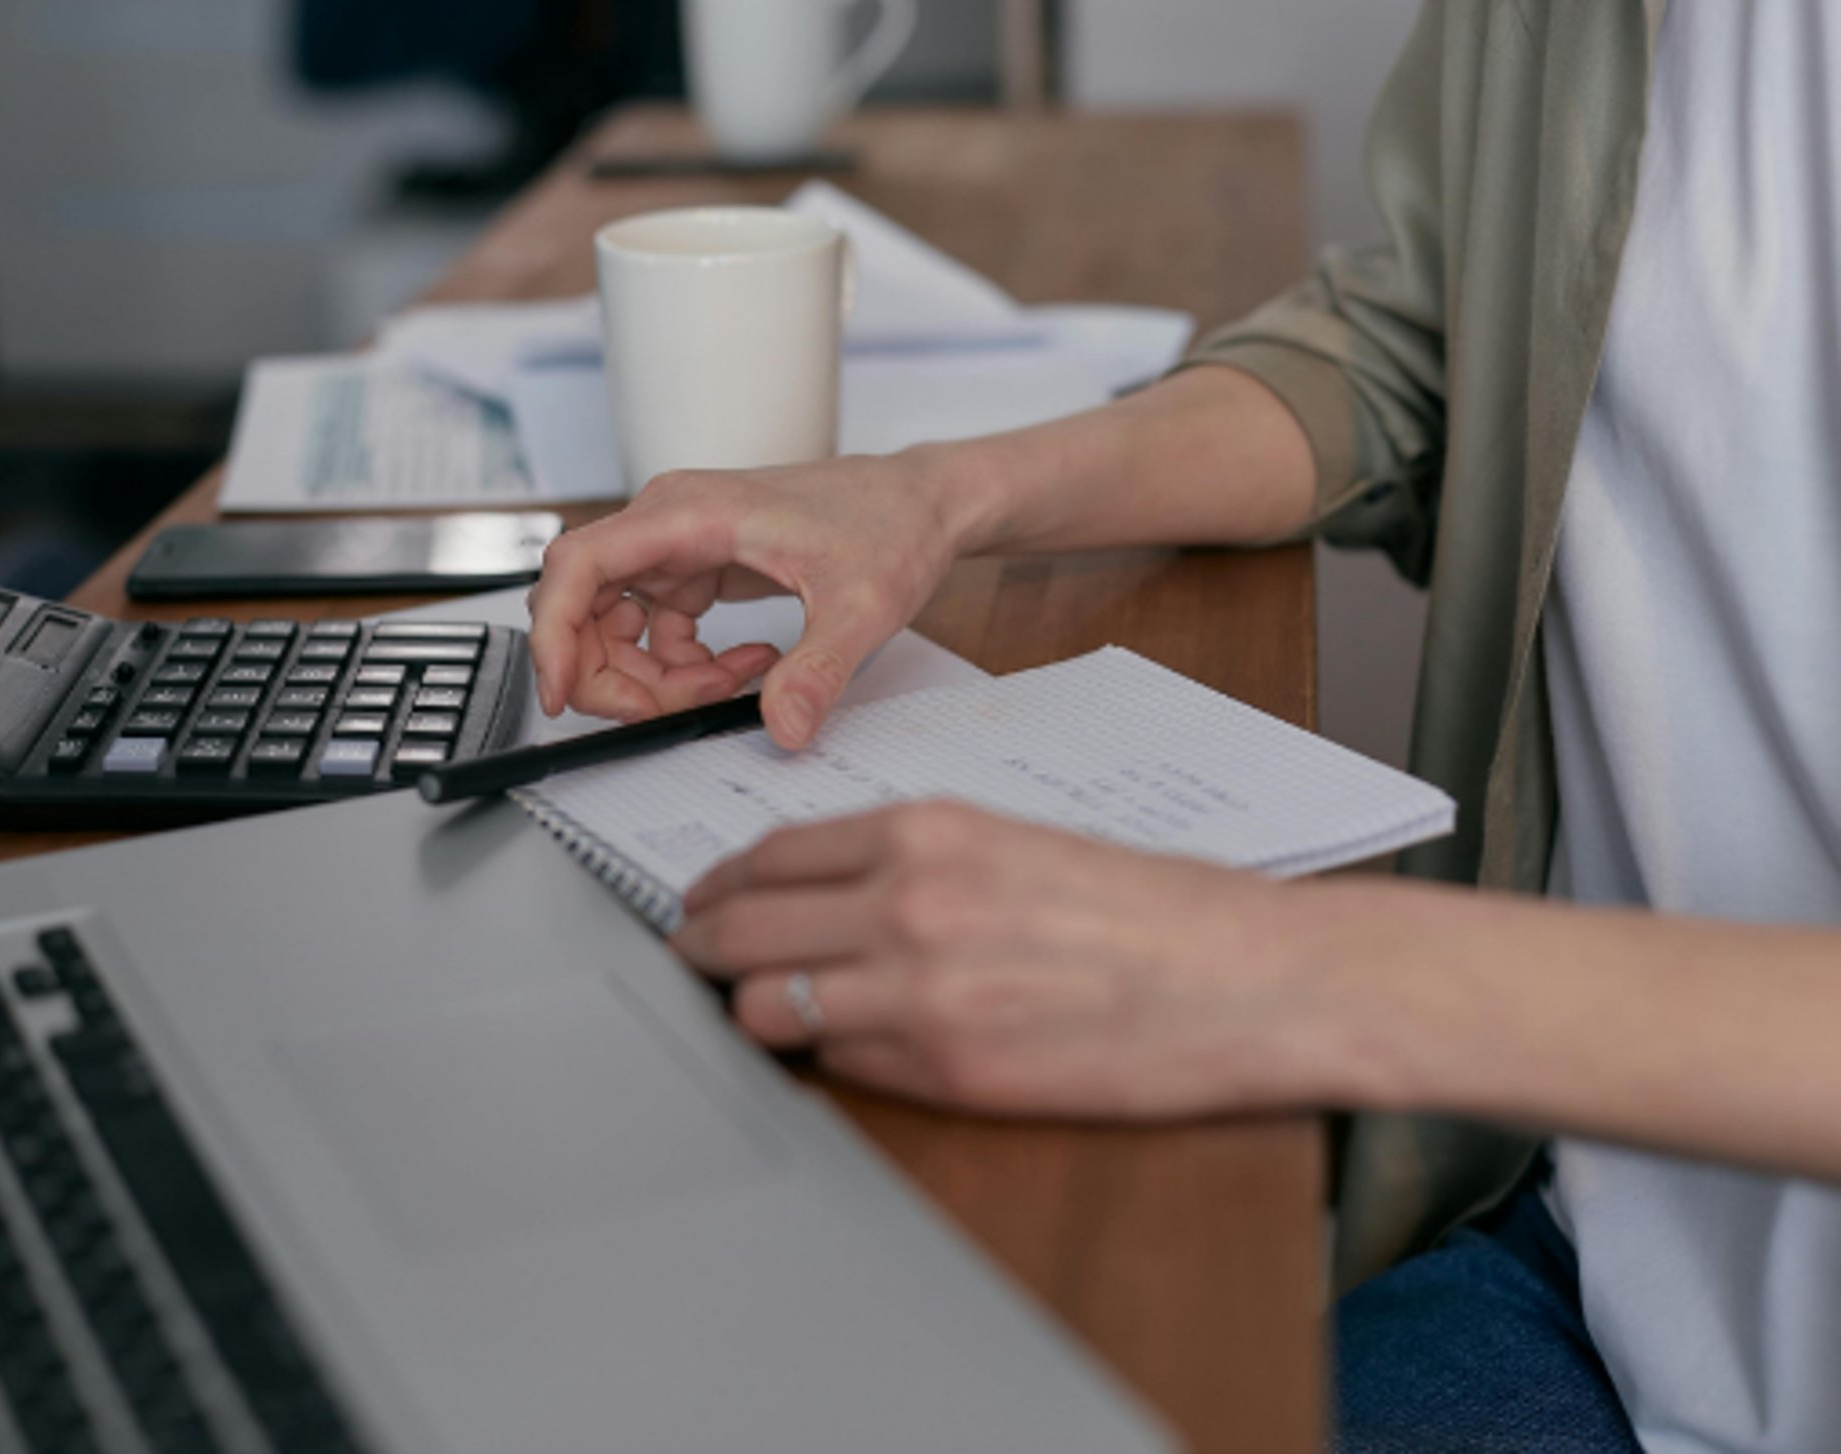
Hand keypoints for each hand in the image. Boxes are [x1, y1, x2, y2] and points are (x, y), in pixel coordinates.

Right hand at [526, 450, 968, 748]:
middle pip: (586, 606)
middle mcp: (670, 522)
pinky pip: (659, 631)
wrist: (922, 503)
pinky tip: (747, 668)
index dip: (553, 633)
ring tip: (730, 687)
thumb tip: (784, 729)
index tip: (560, 695)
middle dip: (612, 675)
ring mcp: (681, 547)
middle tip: (664, 714)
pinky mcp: (698, 569)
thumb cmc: (891, 524)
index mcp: (688, 512)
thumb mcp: (863, 606)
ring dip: (655, 677)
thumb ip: (818, 671)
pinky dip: (686, 667)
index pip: (579, 565)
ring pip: (619, 626)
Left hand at [672, 801, 1339, 1119]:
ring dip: (754, 1012)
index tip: (702, 903)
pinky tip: (844, 1049)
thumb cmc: (1152, 909)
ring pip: (769, 1007)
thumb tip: (827, 894)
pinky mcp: (949, 1075)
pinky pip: (844, 1068)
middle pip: (743, 930)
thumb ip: (914, 864)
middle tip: (690, 960)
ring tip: (756, 1013)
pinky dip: (831, 1059)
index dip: (718, 886)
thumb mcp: (1017, 844)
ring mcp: (921, 996)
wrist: (1247, 978)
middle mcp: (909, 905)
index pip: (770, 857)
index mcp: (928, 833)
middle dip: (702, 949)